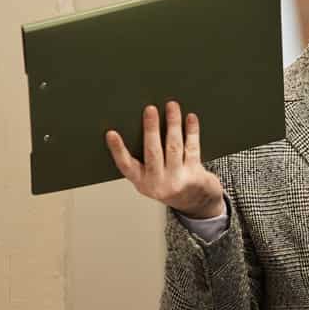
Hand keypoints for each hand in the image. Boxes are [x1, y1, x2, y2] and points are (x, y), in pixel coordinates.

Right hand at [105, 101, 224, 218]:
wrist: (197, 203)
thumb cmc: (171, 184)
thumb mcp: (152, 178)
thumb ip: (146, 159)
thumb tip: (145, 124)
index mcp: (142, 182)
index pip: (125, 165)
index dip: (117, 149)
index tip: (111, 133)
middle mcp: (157, 183)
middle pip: (153, 152)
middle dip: (151, 129)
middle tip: (150, 109)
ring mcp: (177, 180)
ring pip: (173, 147)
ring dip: (173, 124)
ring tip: (171, 106)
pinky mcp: (194, 175)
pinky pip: (192, 148)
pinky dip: (191, 131)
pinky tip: (190, 118)